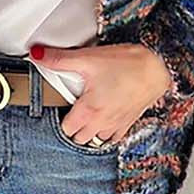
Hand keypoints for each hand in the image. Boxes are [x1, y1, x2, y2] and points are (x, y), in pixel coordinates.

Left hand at [32, 42, 172, 145]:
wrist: (157, 69)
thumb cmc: (125, 65)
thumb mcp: (86, 59)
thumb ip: (58, 59)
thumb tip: (36, 55)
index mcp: (90, 111)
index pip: (67, 129)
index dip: (57, 119)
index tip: (54, 107)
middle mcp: (104, 123)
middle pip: (81, 137)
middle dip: (72, 127)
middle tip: (66, 109)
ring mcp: (118, 125)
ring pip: (98, 138)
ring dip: (89, 131)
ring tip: (82, 113)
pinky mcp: (129, 121)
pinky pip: (114, 136)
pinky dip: (105, 131)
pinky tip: (103, 116)